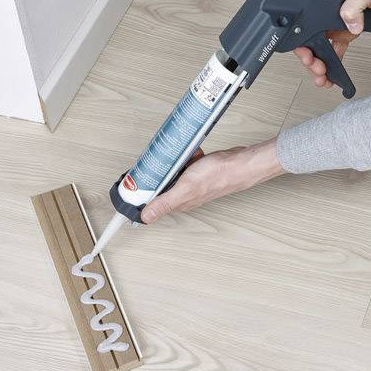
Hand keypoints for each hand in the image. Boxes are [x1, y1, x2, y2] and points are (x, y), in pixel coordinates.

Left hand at [140, 139, 284, 223]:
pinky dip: (183, 157)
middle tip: (152, 163)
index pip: (152, 202)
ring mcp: (190, 182)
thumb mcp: (185, 188)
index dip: (140, 194)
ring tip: (173, 156)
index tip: (131, 184)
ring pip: (170, 172)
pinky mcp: (197, 171)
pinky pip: (183, 163)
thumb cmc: (218, 175)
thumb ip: (164, 203)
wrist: (240, 163)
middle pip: (159, 185)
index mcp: (179, 202)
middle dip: (155, 172)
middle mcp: (184, 194)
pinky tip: (188, 154)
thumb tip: (145, 217)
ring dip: (169, 162)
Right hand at [294, 0, 370, 88]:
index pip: (306, 25)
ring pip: (321, 47)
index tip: (308, 58)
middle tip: (319, 72)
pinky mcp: (347, 28)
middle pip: (310, 40)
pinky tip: (333, 72)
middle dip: (311, 60)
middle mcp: (327, 12)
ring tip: (323, 78)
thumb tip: (349, 25)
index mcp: (324, 1)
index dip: (304, 45)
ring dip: (321, 63)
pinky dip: (334, 60)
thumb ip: (354, 6)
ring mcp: (336, 22)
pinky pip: (336, 47)